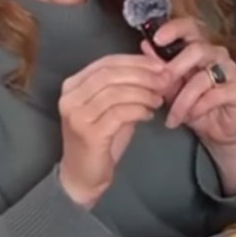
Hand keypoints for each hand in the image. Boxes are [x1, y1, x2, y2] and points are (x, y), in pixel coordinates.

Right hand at [57, 54, 167, 207]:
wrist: (83, 175)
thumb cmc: (101, 138)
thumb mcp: (112, 106)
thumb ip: (126, 86)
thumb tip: (156, 68)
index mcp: (73, 85)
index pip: (107, 62)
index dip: (136, 61)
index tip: (160, 65)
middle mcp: (70, 98)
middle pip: (111, 74)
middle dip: (143, 75)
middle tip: (165, 80)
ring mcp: (77, 115)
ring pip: (116, 93)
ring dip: (144, 93)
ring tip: (159, 99)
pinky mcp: (89, 133)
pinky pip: (120, 113)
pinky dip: (139, 110)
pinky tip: (149, 114)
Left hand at [149, 17, 235, 149]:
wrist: (219, 132)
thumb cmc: (196, 106)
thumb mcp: (172, 89)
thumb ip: (161, 68)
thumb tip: (145, 45)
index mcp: (200, 49)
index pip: (190, 27)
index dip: (174, 29)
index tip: (157, 39)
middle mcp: (217, 54)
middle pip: (198, 49)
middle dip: (175, 68)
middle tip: (161, 86)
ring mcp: (231, 70)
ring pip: (203, 77)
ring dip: (184, 100)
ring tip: (174, 116)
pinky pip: (215, 94)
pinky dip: (199, 107)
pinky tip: (192, 117)